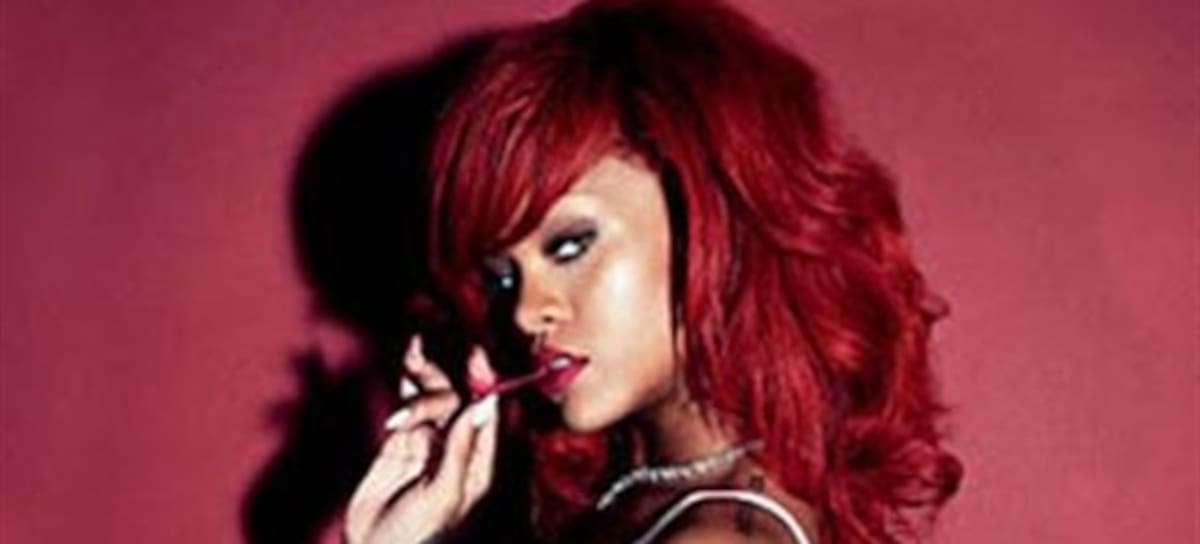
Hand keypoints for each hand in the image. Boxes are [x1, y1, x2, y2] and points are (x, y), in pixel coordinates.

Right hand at [344, 336, 498, 543]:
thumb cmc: (418, 535)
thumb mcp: (444, 494)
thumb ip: (461, 448)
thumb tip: (483, 404)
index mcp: (478, 461)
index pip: (486, 412)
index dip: (483, 380)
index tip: (475, 354)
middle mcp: (457, 447)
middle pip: (456, 398)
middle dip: (441, 376)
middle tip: (419, 358)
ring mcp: (429, 443)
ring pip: (432, 398)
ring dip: (423, 375)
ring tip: (410, 357)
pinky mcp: (401, 443)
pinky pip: (409, 407)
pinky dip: (407, 386)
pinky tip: (406, 366)